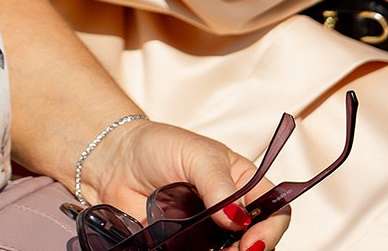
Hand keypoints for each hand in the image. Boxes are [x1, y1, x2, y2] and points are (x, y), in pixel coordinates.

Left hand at [88, 121, 288, 249]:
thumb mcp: (194, 155)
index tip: (253, 241)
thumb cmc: (157, 147)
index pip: (273, 210)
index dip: (270, 229)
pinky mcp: (182, 247)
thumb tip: (237, 218)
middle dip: (249, 250)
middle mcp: (228, 213)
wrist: (113, 161)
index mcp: (241, 184)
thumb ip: (217, 185)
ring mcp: (206, 234)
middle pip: (255, 241)